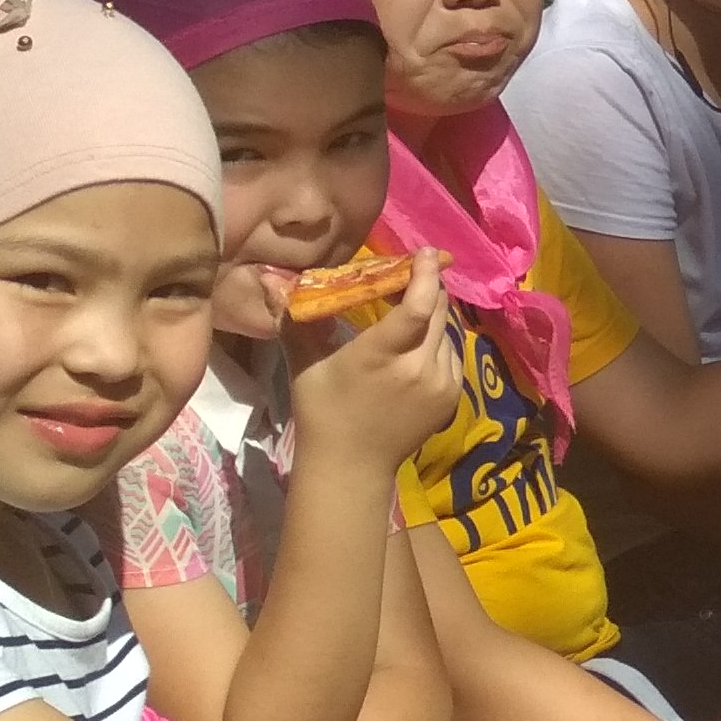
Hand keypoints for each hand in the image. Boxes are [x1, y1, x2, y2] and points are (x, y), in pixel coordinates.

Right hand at [284, 252, 463, 470]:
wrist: (351, 467)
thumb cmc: (323, 413)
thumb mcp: (306, 364)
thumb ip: (295, 318)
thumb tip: (269, 279)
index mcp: (382, 355)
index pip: (418, 307)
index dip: (426, 276)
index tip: (427, 253)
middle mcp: (420, 367)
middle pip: (438, 312)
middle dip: (428, 288)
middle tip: (412, 274)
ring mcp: (441, 383)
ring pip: (447, 332)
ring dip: (433, 316)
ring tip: (412, 308)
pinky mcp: (452, 397)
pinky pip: (452, 355)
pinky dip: (438, 342)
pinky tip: (417, 344)